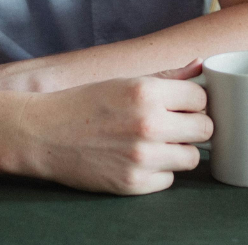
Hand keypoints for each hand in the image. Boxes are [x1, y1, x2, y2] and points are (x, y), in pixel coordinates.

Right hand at [3, 61, 211, 194]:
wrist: (42, 134)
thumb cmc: (84, 104)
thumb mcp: (124, 81)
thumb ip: (167, 76)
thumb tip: (200, 63)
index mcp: (146, 92)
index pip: (201, 98)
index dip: (192, 102)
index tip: (180, 105)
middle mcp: (148, 124)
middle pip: (205, 129)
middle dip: (192, 126)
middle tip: (172, 125)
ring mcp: (141, 157)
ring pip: (191, 157)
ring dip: (178, 151)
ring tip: (156, 143)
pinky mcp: (132, 183)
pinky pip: (168, 179)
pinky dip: (158, 171)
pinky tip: (139, 159)